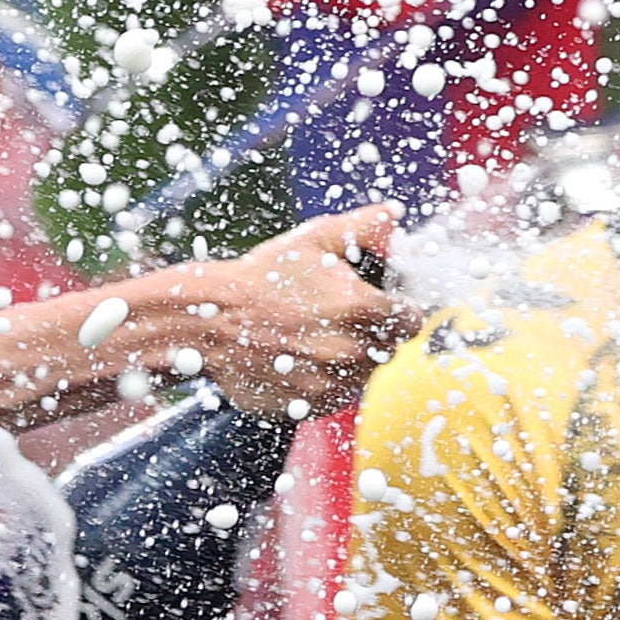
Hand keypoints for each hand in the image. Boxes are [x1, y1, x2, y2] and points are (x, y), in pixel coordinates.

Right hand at [135, 205, 415, 418]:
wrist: (207, 323)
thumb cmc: (263, 278)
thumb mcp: (314, 240)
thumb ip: (364, 225)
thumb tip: (395, 212)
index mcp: (362, 310)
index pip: (412, 321)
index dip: (401, 312)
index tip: (385, 308)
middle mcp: (351, 352)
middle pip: (388, 349)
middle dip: (374, 334)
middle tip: (342, 320)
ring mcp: (329, 383)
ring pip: (362, 375)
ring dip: (352, 360)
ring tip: (317, 338)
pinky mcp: (307, 407)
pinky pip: (334, 397)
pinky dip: (326, 382)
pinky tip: (302, 359)